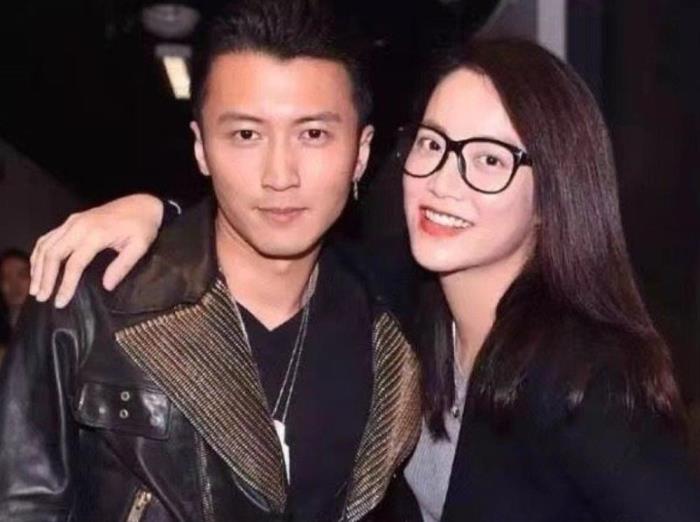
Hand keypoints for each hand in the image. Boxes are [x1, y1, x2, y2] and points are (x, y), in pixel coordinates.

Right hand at [30, 194, 164, 307]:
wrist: (143, 204)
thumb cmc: (143, 226)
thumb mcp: (140, 246)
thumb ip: (123, 266)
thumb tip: (107, 286)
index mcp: (96, 233)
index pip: (74, 264)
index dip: (66, 285)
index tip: (60, 302)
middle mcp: (79, 225)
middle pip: (53, 254)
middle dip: (45, 278)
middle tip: (42, 297)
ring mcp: (73, 221)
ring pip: (46, 244)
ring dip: (38, 267)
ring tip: (35, 287)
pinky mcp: (72, 220)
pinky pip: (49, 236)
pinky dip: (40, 252)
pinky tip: (38, 267)